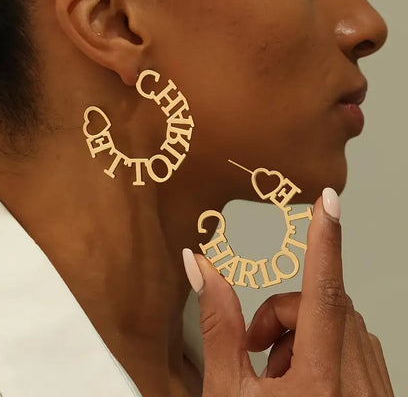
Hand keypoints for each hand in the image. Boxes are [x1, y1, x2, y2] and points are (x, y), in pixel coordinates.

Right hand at [183, 189, 392, 395]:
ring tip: (277, 370)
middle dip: (284, 311)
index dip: (325, 242)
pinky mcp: (378, 389)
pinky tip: (302, 376)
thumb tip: (201, 266)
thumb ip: (217, 323)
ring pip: (343, 319)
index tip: (329, 202)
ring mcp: (375, 389)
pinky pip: (356, 339)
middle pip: (324, 305)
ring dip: (303, 328)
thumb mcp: (226, 391)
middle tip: (255, 345)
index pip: (322, 294)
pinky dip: (324, 340)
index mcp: (318, 385)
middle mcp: (357, 386)